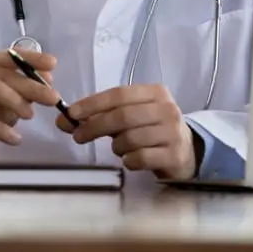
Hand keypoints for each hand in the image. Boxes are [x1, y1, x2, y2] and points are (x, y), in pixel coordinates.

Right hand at [0, 49, 61, 158]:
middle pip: (3, 72)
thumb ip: (21, 90)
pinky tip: (14, 138)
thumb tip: (48, 82)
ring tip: (29, 116)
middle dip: (30, 84)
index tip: (53, 64)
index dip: (32, 58)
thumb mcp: (1, 100)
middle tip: (52, 98)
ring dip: (13, 99)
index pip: (9, 55)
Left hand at [55, 84, 198, 180]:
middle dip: (94, 126)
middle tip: (78, 136)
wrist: (188, 152)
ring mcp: (173, 132)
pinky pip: (140, 158)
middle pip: (122, 116)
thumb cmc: (151, 130)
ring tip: (118, 148)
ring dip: (115, 146)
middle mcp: (167, 109)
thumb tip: (64, 121)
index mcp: (155, 92)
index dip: (92, 104)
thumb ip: (100, 115)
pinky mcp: (175, 155)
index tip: (71, 114)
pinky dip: (128, 160)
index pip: (118, 94)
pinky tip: (130, 160)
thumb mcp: (130, 116)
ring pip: (130, 138)